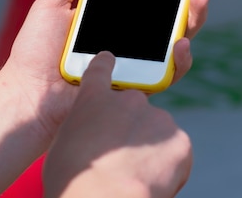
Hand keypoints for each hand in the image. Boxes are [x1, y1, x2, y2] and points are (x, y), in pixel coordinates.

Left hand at [0, 0, 222, 142]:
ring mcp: (138, 59)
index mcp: (113, 14)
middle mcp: (131, 36)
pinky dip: (181, 58)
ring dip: (195, 15)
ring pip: (180, 36)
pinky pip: (170, 72)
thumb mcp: (52, 5)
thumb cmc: (35, 52)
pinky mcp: (140, 83)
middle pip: (173, 10)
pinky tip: (181, 42)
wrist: (29, 94)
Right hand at [44, 52, 191, 197]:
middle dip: (130, 128)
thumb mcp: (61, 146)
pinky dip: (167, 166)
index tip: (109, 59)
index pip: (100, 69)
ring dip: (149, 148)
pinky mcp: (179, 141)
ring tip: (133, 175)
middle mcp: (129, 100)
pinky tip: (151, 181)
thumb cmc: (73, 182)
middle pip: (134, 109)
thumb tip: (92, 138)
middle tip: (119, 158)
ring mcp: (157, 118)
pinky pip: (175, 152)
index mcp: (94, 98)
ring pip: (156, 131)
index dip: (105, 65)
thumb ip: (82, 130)